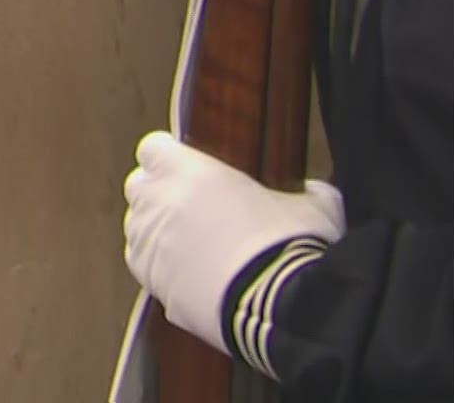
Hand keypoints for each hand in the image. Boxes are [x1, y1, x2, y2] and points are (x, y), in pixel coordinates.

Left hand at [123, 131, 344, 354]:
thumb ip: (308, 192)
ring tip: (190, 244)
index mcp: (188, 170)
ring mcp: (148, 241)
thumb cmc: (289, 246)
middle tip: (189, 206)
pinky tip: (186, 273)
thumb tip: (317, 192)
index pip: (153, 148)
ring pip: (136, 225)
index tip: (183, 165)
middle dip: (157, 192)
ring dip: (155, 229)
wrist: (278, 304)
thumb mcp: (313, 208)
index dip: (167, 157)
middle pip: (139, 185)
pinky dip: (157, 265)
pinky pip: (142, 263)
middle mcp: (157, 201)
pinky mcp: (149, 279)